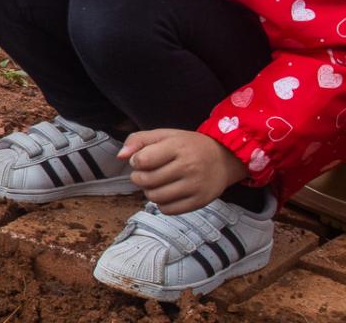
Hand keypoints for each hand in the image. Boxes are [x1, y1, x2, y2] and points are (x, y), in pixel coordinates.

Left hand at [119, 129, 249, 214]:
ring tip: (156, 183)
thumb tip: (121, 156)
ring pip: (155, 197)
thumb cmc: (189, 146)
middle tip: (146, 173)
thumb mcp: (165, 134)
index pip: (142, 160)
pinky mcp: (200, 201)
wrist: (224, 158)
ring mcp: (195, 185)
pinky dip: (162, 204)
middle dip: (139, 178)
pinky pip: (168, 210)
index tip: (142, 160)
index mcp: (177, 147)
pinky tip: (167, 193)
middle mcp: (188, 166)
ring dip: (149, 191)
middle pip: (146, 181)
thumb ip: (138, 140)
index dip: (136, 161)